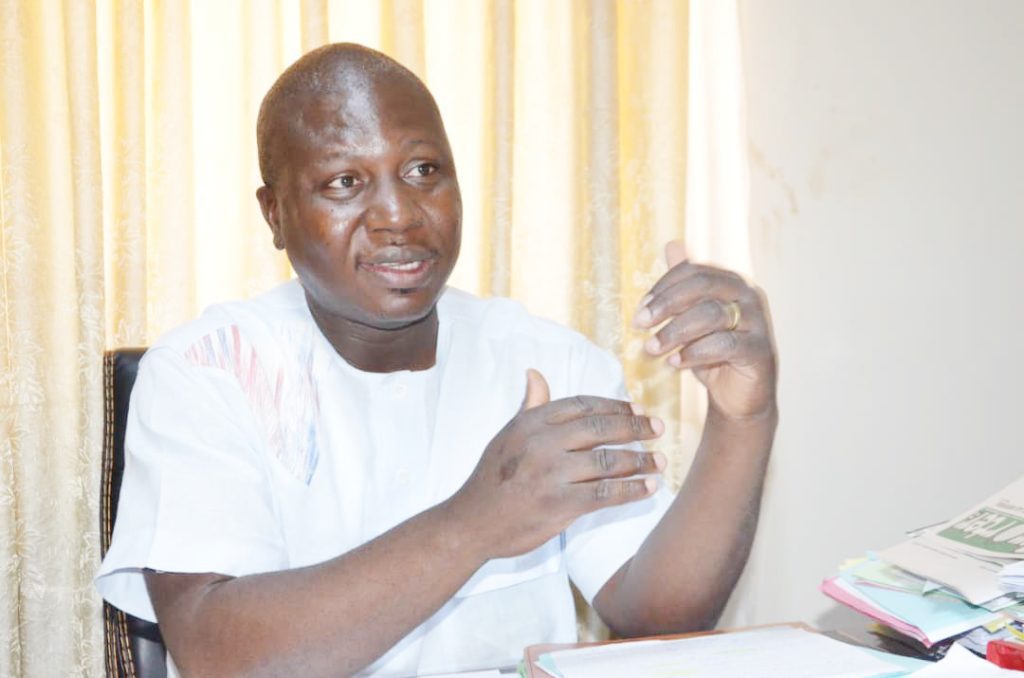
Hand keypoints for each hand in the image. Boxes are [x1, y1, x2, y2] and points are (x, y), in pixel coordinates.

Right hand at [449, 370, 665, 558]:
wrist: (471, 523)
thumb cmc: (491, 479)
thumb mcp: (507, 435)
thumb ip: (530, 406)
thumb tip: (535, 374)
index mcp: (532, 422)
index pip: (582, 405)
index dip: (614, 405)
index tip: (637, 408)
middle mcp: (542, 443)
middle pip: (600, 428)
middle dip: (634, 426)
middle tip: (657, 428)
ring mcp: (551, 473)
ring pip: (607, 460)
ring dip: (640, 460)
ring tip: (661, 461)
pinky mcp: (559, 504)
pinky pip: (605, 493)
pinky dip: (632, 489)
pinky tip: (650, 487)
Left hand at [633, 241, 776, 421]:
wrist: (739, 396)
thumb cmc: (713, 354)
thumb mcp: (693, 318)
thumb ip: (684, 285)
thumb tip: (672, 244)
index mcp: (731, 282)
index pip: (693, 271)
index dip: (663, 287)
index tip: (639, 310)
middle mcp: (748, 295)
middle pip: (703, 285)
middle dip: (666, 304)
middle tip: (640, 324)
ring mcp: (758, 321)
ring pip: (712, 314)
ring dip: (675, 331)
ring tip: (652, 349)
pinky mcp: (760, 350)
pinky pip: (725, 345)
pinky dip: (694, 353)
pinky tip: (674, 363)